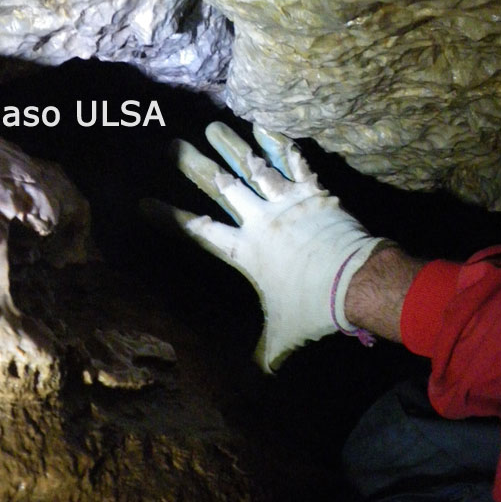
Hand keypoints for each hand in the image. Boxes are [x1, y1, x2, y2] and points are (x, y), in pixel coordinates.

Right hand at [145, 122, 383, 371]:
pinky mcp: (313, 191)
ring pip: (253, 166)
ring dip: (232, 144)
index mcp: (245, 251)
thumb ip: (267, 351)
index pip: (198, 230)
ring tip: (213, 126)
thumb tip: (260, 375)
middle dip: (194, 165)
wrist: (356, 282)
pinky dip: (280, 143)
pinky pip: (294, 162)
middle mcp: (259, 220)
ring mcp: (286, 201)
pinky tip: (265, 127)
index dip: (169, 216)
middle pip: (220, 187)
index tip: (144, 202)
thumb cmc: (315, 308)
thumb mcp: (284, 334)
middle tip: (174, 145)